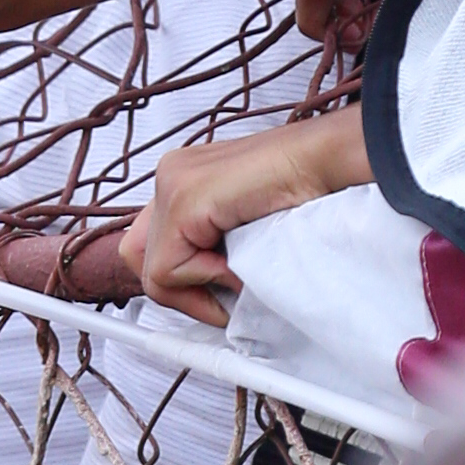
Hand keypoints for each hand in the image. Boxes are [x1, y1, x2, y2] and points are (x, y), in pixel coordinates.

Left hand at [126, 114, 364, 316]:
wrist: (328, 161)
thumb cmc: (303, 191)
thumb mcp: (245, 228)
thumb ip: (215, 248)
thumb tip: (203, 293)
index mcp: (183, 179)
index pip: (149, 244)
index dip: (179, 282)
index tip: (214, 302)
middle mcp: (170, 175)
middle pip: (136, 257)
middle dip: (178, 291)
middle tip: (220, 303)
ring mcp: (172, 182)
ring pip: (151, 268)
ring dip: (194, 289)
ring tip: (235, 280)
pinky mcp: (183, 198)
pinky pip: (168, 268)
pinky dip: (205, 281)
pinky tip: (240, 266)